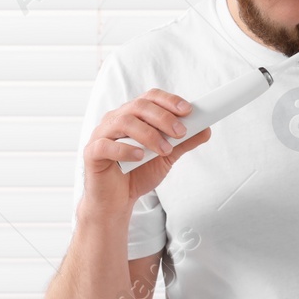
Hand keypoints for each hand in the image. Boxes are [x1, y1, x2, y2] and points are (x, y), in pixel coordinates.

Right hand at [78, 89, 213, 218]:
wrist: (117, 200)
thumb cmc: (138, 173)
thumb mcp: (166, 157)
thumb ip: (183, 143)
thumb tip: (206, 129)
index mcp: (133, 115)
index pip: (150, 98)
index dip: (169, 100)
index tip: (188, 110)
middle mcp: (116, 119)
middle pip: (139, 106)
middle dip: (163, 118)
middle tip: (180, 133)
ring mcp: (102, 134)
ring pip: (124, 122)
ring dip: (149, 135)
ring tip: (164, 150)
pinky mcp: (92, 152)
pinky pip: (106, 145)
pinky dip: (125, 149)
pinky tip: (139, 156)